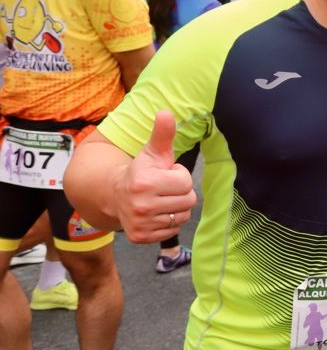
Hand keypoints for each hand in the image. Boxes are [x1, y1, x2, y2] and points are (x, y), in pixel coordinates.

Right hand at [114, 111, 196, 243]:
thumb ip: (162, 133)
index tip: (165, 174)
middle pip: (188, 200)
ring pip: (183, 216)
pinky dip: (169, 221)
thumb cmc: (141, 171)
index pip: (185, 182)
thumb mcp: (152, 152)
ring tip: (160, 199)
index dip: (178, 176)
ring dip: (176, 207)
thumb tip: (166, 112)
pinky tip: (156, 213)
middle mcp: (141, 205)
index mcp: (144, 182)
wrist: (114, 194)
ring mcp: (141, 223)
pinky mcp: (141, 237)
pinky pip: (173, 230)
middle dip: (179, 192)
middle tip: (163, 188)